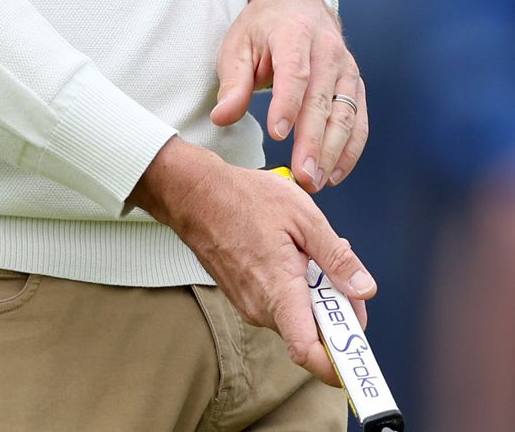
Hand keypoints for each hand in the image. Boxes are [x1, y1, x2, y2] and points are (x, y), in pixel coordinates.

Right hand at [127, 138, 376, 384]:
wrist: (194, 194)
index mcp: (279, 291)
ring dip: (314, 296)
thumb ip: (336, 257)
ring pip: (296, 317)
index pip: (309, 352)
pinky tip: (293, 254)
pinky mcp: (243, 296)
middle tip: (343, 274)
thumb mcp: (303, 216)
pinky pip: (279, 305)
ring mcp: (249, 304)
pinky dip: (295, 289)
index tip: (359, 355)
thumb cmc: (243, 198)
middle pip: (312, 333)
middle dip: (335, 311)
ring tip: (312, 253)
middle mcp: (262, 308)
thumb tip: (364, 289)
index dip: (337, 364)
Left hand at [210, 0, 367, 192]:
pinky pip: (359, 119)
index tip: (276, 134)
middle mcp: (327, 49)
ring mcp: (346, 67)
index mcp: (294, 33)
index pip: (294, 72)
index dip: (287, 104)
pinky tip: (336, 173)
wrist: (297, 2)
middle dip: (314, 141)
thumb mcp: (238, 45)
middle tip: (303, 176)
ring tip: (317, 181)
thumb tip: (221, 118)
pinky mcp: (355, 83)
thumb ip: (233, 83)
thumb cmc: (263, 28)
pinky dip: (350, 149)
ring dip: (334, 151)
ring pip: (346, 113)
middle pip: (323, 99)